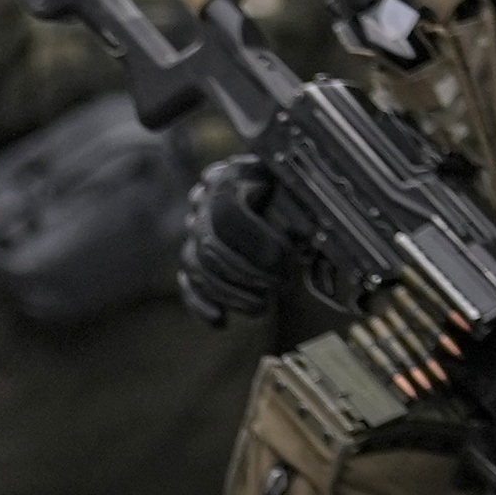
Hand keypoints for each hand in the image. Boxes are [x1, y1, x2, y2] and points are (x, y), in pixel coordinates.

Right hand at [177, 156, 292, 330]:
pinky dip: (201, 304)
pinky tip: (220, 320)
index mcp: (234, 174)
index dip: (256, 239)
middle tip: (278, 287)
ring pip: (196, 265)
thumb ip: (302, 204)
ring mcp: (196, 227)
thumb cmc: (299, 190)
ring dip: (229, 292)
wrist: (285, 190)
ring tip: (261, 306)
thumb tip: (306, 231)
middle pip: (208, 243)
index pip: (228, 208)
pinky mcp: (195, 254)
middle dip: (245, 272)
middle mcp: (206, 197)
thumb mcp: (305, 189)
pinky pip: (189, 282)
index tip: (288, 260)